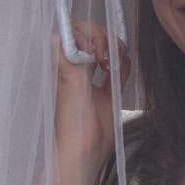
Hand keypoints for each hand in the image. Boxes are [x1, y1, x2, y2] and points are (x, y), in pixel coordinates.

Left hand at [54, 22, 129, 179]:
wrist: (85, 152)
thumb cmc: (73, 123)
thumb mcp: (71, 89)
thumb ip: (69, 62)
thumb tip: (61, 34)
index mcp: (65, 65)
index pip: (74, 33)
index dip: (87, 33)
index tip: (95, 47)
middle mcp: (78, 68)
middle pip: (93, 37)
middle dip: (103, 40)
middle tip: (106, 59)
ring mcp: (93, 79)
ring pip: (107, 50)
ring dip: (115, 50)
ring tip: (113, 65)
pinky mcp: (108, 91)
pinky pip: (119, 69)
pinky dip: (123, 64)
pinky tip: (122, 68)